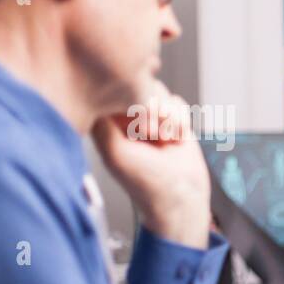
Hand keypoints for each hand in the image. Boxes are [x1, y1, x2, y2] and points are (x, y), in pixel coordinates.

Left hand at [90, 82, 209, 248]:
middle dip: (152, 109)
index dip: (128, 102)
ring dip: (168, 115)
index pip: (112, 91)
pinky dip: (181, 119)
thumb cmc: (146, 182)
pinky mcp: (173, 121)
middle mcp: (128, 118)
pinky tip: (177, 139)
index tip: (136, 127)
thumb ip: (102, 123)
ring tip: (167, 139)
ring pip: (159, 91)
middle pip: (138, 86)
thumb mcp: (114, 153)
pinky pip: (177, 101)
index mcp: (107, 124)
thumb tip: (103, 94)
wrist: (182, 197)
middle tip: (153, 135)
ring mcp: (152, 118)